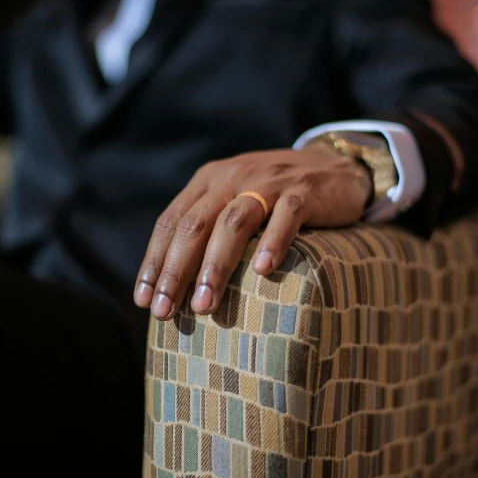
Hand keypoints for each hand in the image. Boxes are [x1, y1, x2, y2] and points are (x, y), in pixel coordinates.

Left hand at [134, 143, 371, 319]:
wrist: (334, 165)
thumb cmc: (275, 195)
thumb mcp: (234, 200)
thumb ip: (208, 227)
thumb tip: (173, 283)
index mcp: (208, 181)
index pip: (170, 222)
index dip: (154, 261)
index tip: (144, 300)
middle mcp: (231, 178)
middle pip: (194, 225)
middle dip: (176, 271)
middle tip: (165, 311)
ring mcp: (268, 183)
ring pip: (233, 223)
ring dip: (215, 265)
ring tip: (204, 305)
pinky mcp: (303, 191)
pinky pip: (285, 216)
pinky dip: (272, 242)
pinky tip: (262, 271)